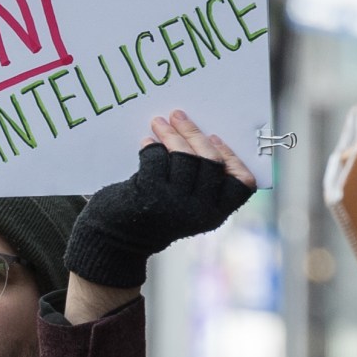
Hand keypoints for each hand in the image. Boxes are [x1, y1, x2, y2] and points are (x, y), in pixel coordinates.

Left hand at [65, 111, 254, 303]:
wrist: (114, 241)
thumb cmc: (153, 215)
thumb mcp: (185, 207)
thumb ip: (199, 182)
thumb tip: (200, 136)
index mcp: (215, 215)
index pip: (242, 184)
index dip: (231, 156)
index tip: (215, 136)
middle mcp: (200, 211)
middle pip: (211, 161)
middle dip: (194, 133)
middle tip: (178, 115)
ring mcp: (176, 204)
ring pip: (185, 156)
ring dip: (171, 134)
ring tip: (159, 122)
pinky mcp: (151, 195)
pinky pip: (158, 158)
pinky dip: (152, 147)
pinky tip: (147, 143)